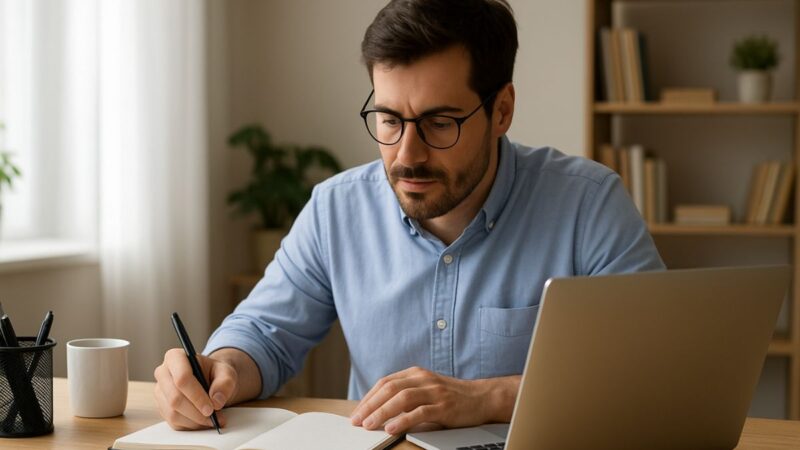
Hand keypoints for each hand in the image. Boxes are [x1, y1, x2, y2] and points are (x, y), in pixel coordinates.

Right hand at [153, 348, 237, 430]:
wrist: (210, 380)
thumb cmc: (215, 373)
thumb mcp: (226, 372)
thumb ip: (225, 383)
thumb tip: (216, 401)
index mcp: (175, 357)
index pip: (182, 378)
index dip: (197, 396)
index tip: (211, 408)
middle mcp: (163, 373)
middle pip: (175, 398)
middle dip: (196, 411)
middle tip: (214, 417)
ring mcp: (160, 392)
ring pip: (173, 413)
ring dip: (195, 420)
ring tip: (214, 420)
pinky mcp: (162, 407)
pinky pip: (173, 422)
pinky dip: (191, 425)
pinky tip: (204, 421)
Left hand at [350, 366, 519, 434]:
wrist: (483, 397)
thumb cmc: (452, 396)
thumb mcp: (427, 389)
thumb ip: (406, 394)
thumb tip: (379, 409)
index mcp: (416, 373)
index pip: (385, 383)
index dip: (368, 397)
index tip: (357, 412)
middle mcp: (423, 379)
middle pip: (389, 389)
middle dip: (370, 405)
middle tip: (357, 420)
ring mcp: (434, 391)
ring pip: (401, 398)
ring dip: (382, 412)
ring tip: (369, 425)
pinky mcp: (444, 406)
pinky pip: (419, 412)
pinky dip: (403, 420)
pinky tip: (391, 428)